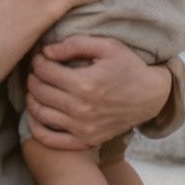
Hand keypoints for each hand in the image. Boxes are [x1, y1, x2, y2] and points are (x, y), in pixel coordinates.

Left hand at [23, 35, 171, 150]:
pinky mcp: (86, 140)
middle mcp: (81, 109)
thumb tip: (46, 50)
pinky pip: (51, 140)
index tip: (41, 57)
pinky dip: (37, 127)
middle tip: (37, 71)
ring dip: (32, 98)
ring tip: (37, 88)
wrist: (152, 97)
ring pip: (40, 114)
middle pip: (39, 91)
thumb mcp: (108, 46)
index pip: (45, 71)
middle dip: (33, 77)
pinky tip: (37, 114)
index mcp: (85, 84)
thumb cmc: (129, 67)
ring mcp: (82, 128)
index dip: (38, 61)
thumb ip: (76, 44)